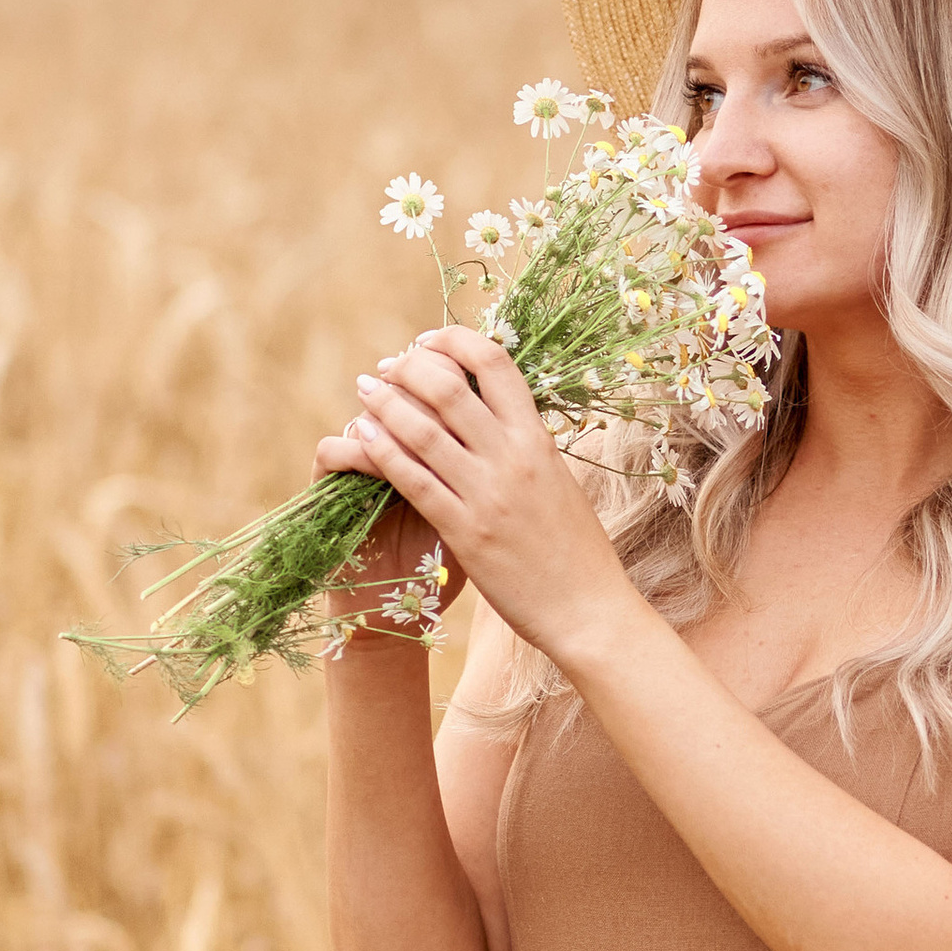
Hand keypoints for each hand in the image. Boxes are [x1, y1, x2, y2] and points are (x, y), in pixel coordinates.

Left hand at [323, 328, 639, 669]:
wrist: (588, 609)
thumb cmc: (577, 548)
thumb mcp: (558, 480)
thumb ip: (526, 445)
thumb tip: (497, 413)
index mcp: (538, 438)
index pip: (494, 362)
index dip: (454, 341)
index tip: (430, 343)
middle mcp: (512, 457)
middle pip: (447, 386)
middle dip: (409, 367)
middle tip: (388, 367)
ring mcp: (486, 494)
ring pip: (421, 429)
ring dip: (385, 402)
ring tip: (365, 390)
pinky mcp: (464, 532)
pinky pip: (412, 480)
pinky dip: (382, 451)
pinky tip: (363, 436)